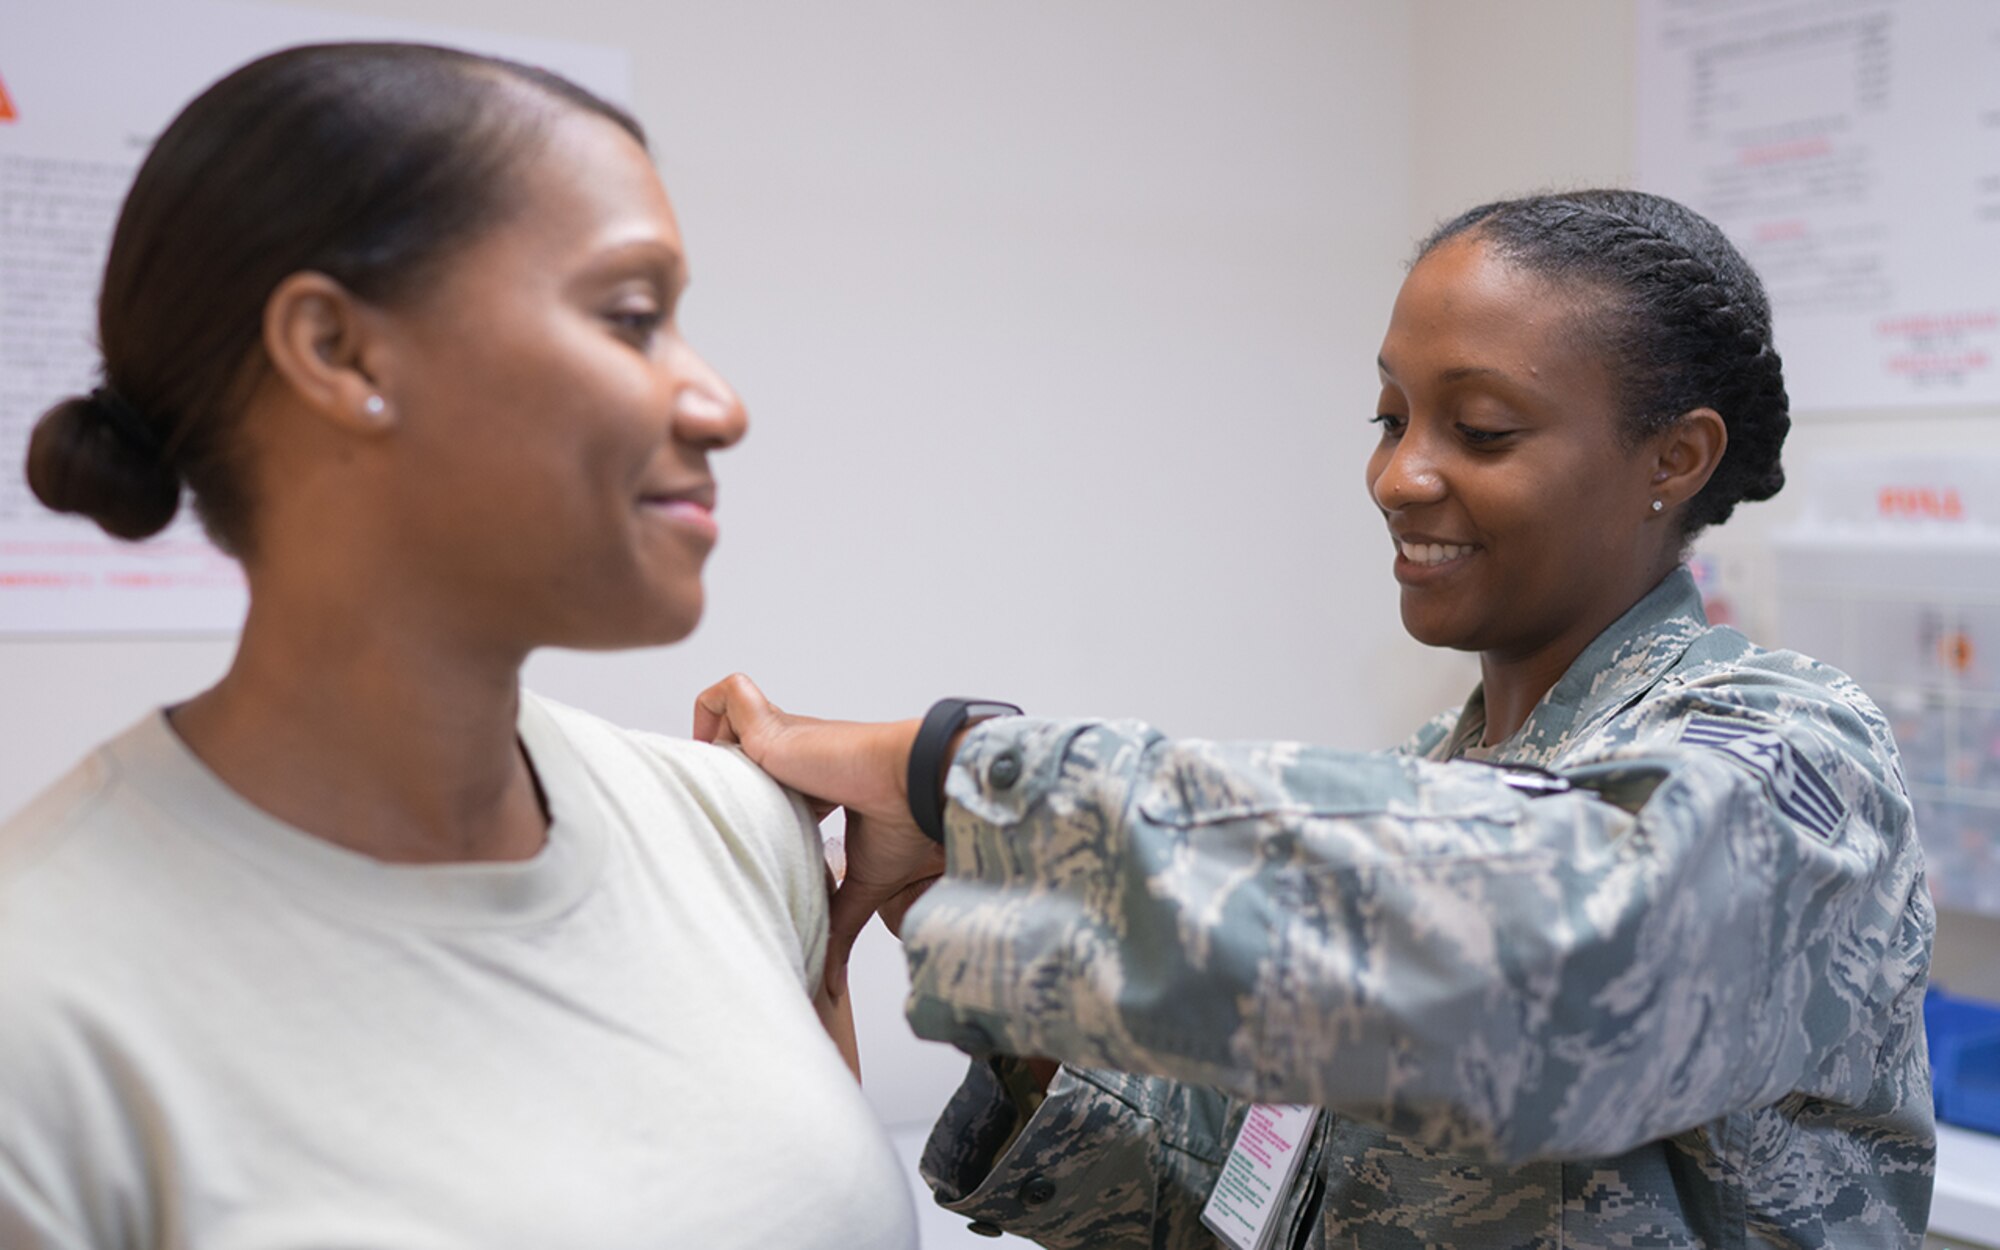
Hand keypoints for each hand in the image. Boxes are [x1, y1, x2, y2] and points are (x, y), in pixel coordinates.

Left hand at [694, 674, 946, 993]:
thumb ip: (839, 926)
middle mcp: (797, 754)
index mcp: (816, 784)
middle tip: (711, 812)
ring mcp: (783, 735)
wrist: (919, 788)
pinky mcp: (772, 725)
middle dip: (715, 773)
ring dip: (711, 742)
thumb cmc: (906, 825)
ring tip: (716, 784)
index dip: (746, 802)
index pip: (768, 782)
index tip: (736, 830)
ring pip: (725, 719)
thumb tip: (831, 991)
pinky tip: (720, 746)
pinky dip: (713, 711)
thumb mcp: (862, 884)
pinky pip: (729, 694)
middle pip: (738, 748)